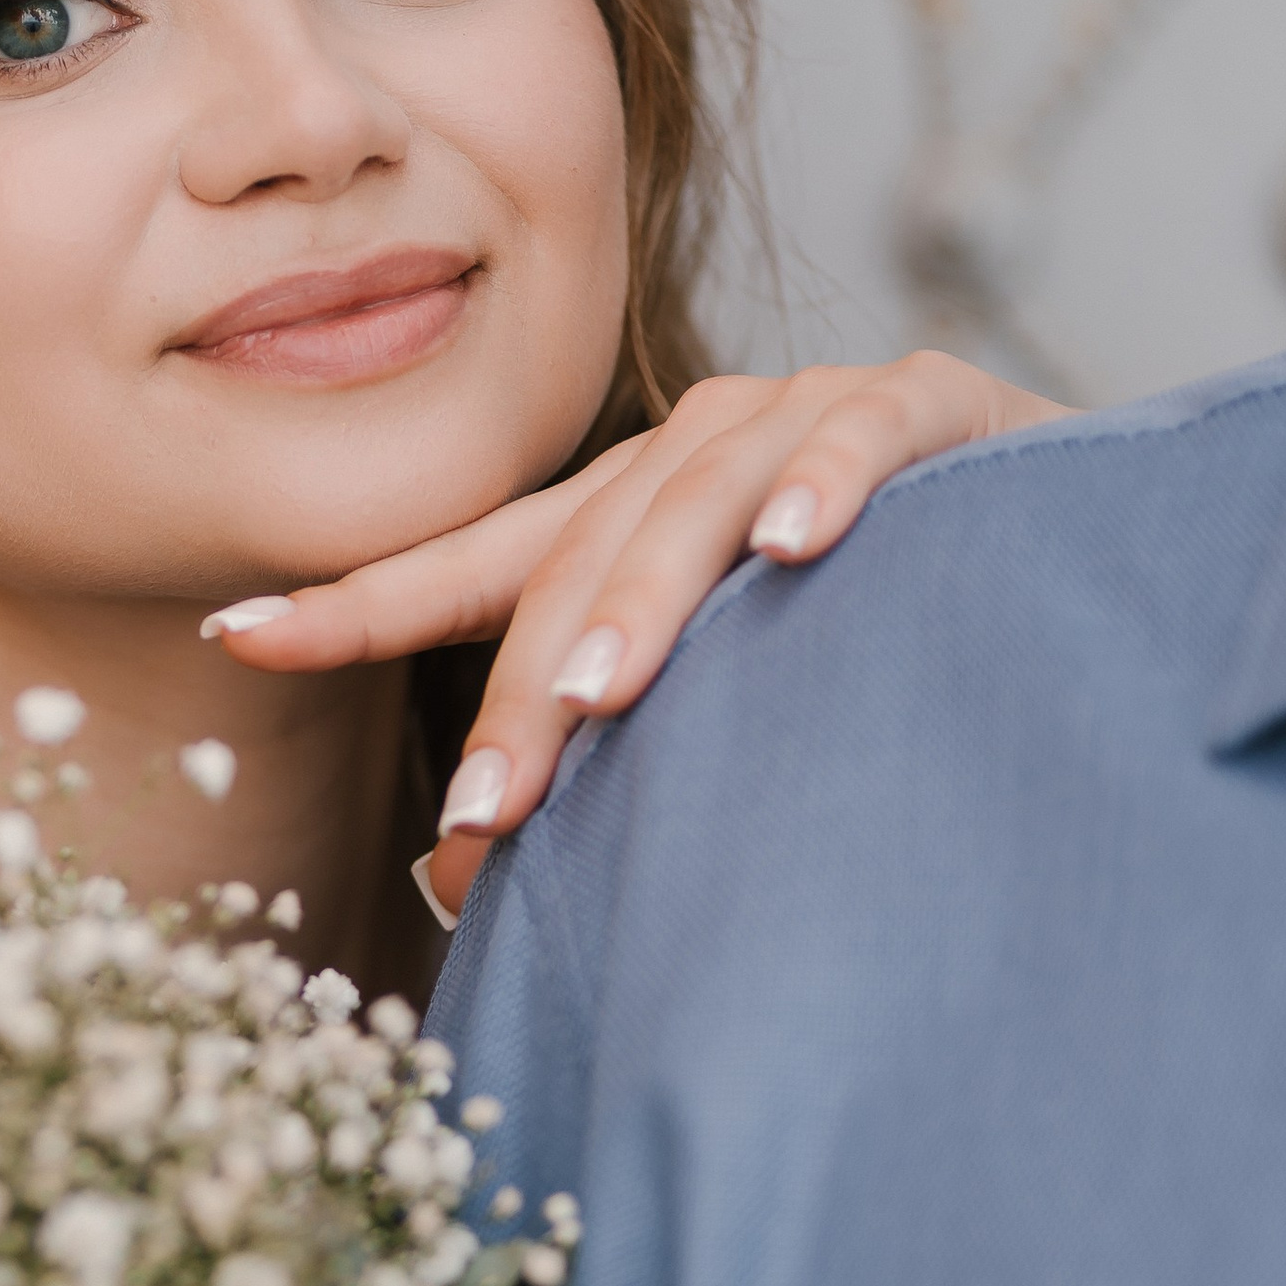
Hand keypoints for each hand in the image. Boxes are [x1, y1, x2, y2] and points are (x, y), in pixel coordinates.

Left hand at [203, 352, 1065, 915]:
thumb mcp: (709, 698)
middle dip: (525, 695)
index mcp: (616, 521)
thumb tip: (445, 881)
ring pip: (694, 501)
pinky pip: (867, 433)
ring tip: (601, 696)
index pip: (463, 569)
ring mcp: (802, 418)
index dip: (352, 605)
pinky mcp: (931, 404)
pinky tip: (797, 551)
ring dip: (647, 602)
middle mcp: (689, 452)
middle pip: (574, 566)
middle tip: (482, 810)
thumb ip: (594, 764)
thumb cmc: (857, 633)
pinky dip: (829, 487)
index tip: (236, 641)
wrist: (1048, 538)